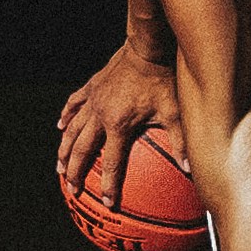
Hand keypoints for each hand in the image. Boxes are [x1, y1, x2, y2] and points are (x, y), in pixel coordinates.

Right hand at [58, 45, 187, 205]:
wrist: (147, 47)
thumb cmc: (162, 79)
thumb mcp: (174, 110)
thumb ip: (180, 140)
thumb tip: (191, 168)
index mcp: (119, 125)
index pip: (113, 163)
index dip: (110, 185)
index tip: (107, 203)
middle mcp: (100, 115)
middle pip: (82, 149)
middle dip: (76, 172)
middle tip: (72, 189)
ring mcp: (93, 100)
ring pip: (72, 130)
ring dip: (64, 150)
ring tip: (59, 167)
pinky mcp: (91, 87)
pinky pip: (73, 104)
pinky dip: (66, 117)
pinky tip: (60, 127)